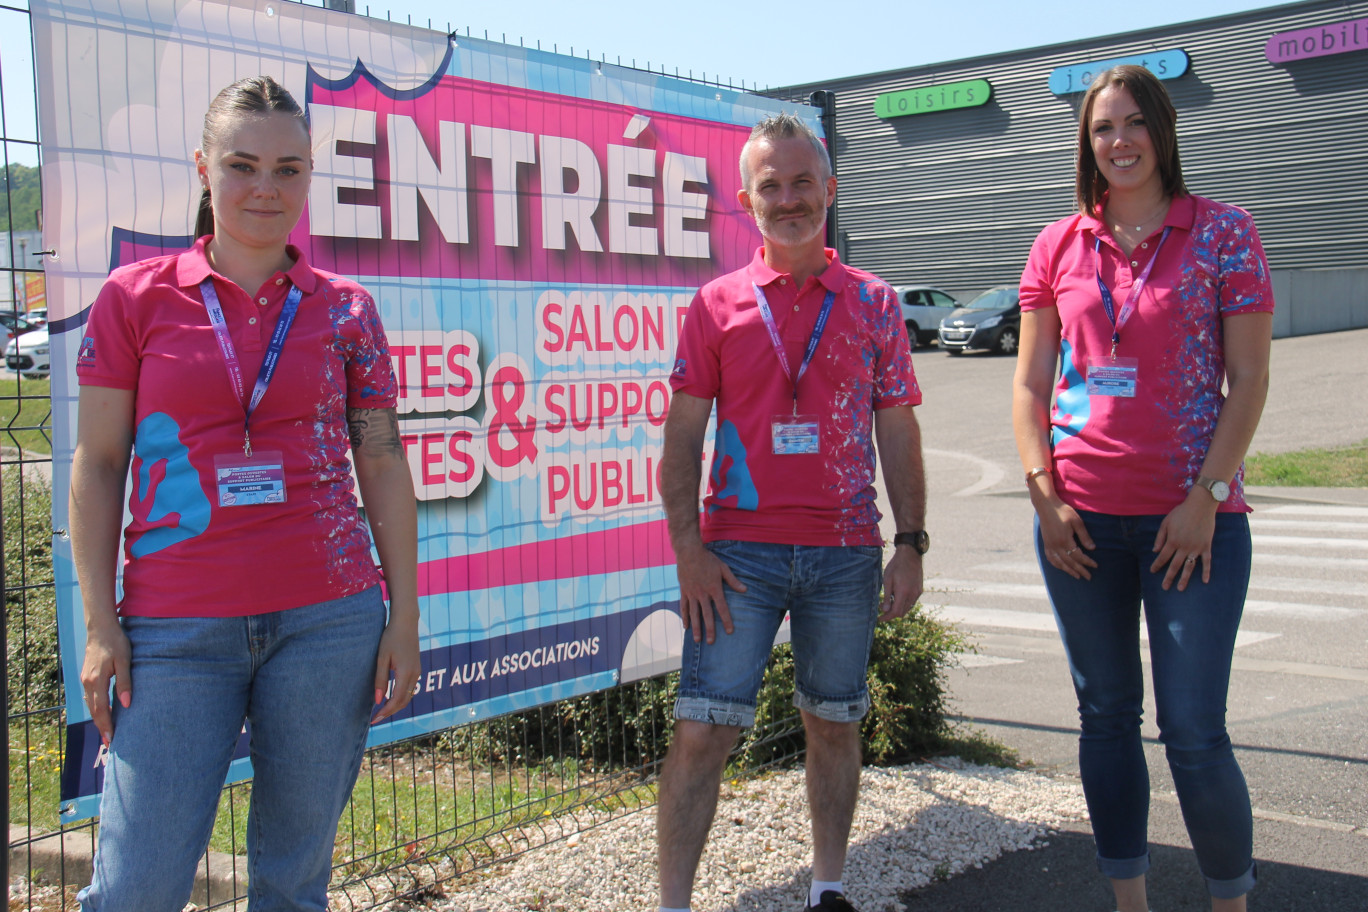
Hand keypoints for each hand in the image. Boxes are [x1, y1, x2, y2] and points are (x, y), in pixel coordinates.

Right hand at [81, 618, 130, 745]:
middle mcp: (87, 682)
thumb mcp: (125, 661)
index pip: (101, 709)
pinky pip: (90, 698)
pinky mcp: (87, 677)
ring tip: (106, 733)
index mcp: (97, 680)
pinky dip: (96, 709)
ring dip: (98, 720)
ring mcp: (85, 680)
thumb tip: (126, 704)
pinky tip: (102, 714)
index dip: (106, 726)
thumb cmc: (116, 643)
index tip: (110, 740)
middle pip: (93, 711)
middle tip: (109, 743)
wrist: (100, 628)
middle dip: (101, 727)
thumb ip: (125, 682)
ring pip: (90, 705)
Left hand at [371, 610, 420, 723]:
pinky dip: (400, 697)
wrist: (406, 622)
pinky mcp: (416, 668)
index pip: (396, 699)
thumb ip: (380, 680)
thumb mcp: (382, 658)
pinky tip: (390, 697)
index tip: (374, 719)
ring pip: (408, 696)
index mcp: (406, 673)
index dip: (386, 711)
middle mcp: (414, 674)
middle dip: (390, 712)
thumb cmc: (391, 638)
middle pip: (404, 701)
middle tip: (376, 718)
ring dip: (395, 705)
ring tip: (381, 711)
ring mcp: (417, 671)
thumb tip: (378, 700)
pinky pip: (409, 688)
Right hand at [675, 544, 745, 643]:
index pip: (722, 608)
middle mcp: (702, 594)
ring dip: (696, 628)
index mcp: (714, 589)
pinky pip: (684, 606)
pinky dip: (685, 617)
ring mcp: (692, 593)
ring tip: (697, 640)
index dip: (727, 620)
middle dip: (710, 629)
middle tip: (711, 642)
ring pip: (694, 614)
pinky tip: (686, 626)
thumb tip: (745, 590)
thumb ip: (733, 581)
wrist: (689, 552)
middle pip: (707, 615)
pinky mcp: (684, 591)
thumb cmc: (708, 559)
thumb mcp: (723, 568)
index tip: (730, 631)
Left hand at [880, 547, 923, 620]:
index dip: (887, 617)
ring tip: (889, 600)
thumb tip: (885, 610)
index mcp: (903, 593)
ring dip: (898, 608)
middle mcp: (912, 595)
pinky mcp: (919, 590)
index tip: (880, 618)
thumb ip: (887, 596)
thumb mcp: (887, 580)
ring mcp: (917, 593)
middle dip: (891, 613)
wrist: (910, 555)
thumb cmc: (896, 566)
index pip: (895, 612)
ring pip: (907, 608)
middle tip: (882, 608)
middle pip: (902, 612)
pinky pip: (911, 601)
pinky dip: (904, 603)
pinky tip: (897, 596)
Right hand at [1036, 496, 1097, 579]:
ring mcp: (1049, 545)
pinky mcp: (1045, 543)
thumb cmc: (1063, 511)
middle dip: (1080, 570)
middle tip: (1089, 577)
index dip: (1087, 562)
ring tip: (1077, 576)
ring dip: (1068, 570)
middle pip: (1070, 562)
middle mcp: (1056, 545)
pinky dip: (1057, 565)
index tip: (1095, 565)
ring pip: (1059, 563)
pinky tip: (1062, 567)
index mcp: (1064, 540)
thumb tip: (1092, 548)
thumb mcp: (1077, 521)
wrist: (1046, 505)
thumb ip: (1084, 536)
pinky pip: (1050, 558)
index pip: (1078, 556)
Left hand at [1151, 490, 1217, 590]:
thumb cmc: (1181, 513)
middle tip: (1164, 588)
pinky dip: (1206, 571)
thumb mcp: (1165, 522)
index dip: (1157, 565)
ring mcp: (1196, 548)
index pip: (1162, 557)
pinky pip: (1206, 561)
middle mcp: (1184, 547)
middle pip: (1175, 565)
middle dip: (1169, 577)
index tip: (1152, 571)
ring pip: (1189, 567)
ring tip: (1180, 589)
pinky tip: (1204, 581)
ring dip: (1185, 578)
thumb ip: (1160, 537)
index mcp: (1172, 541)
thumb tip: (1155, 551)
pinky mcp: (1206, 546)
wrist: (1200, 506)